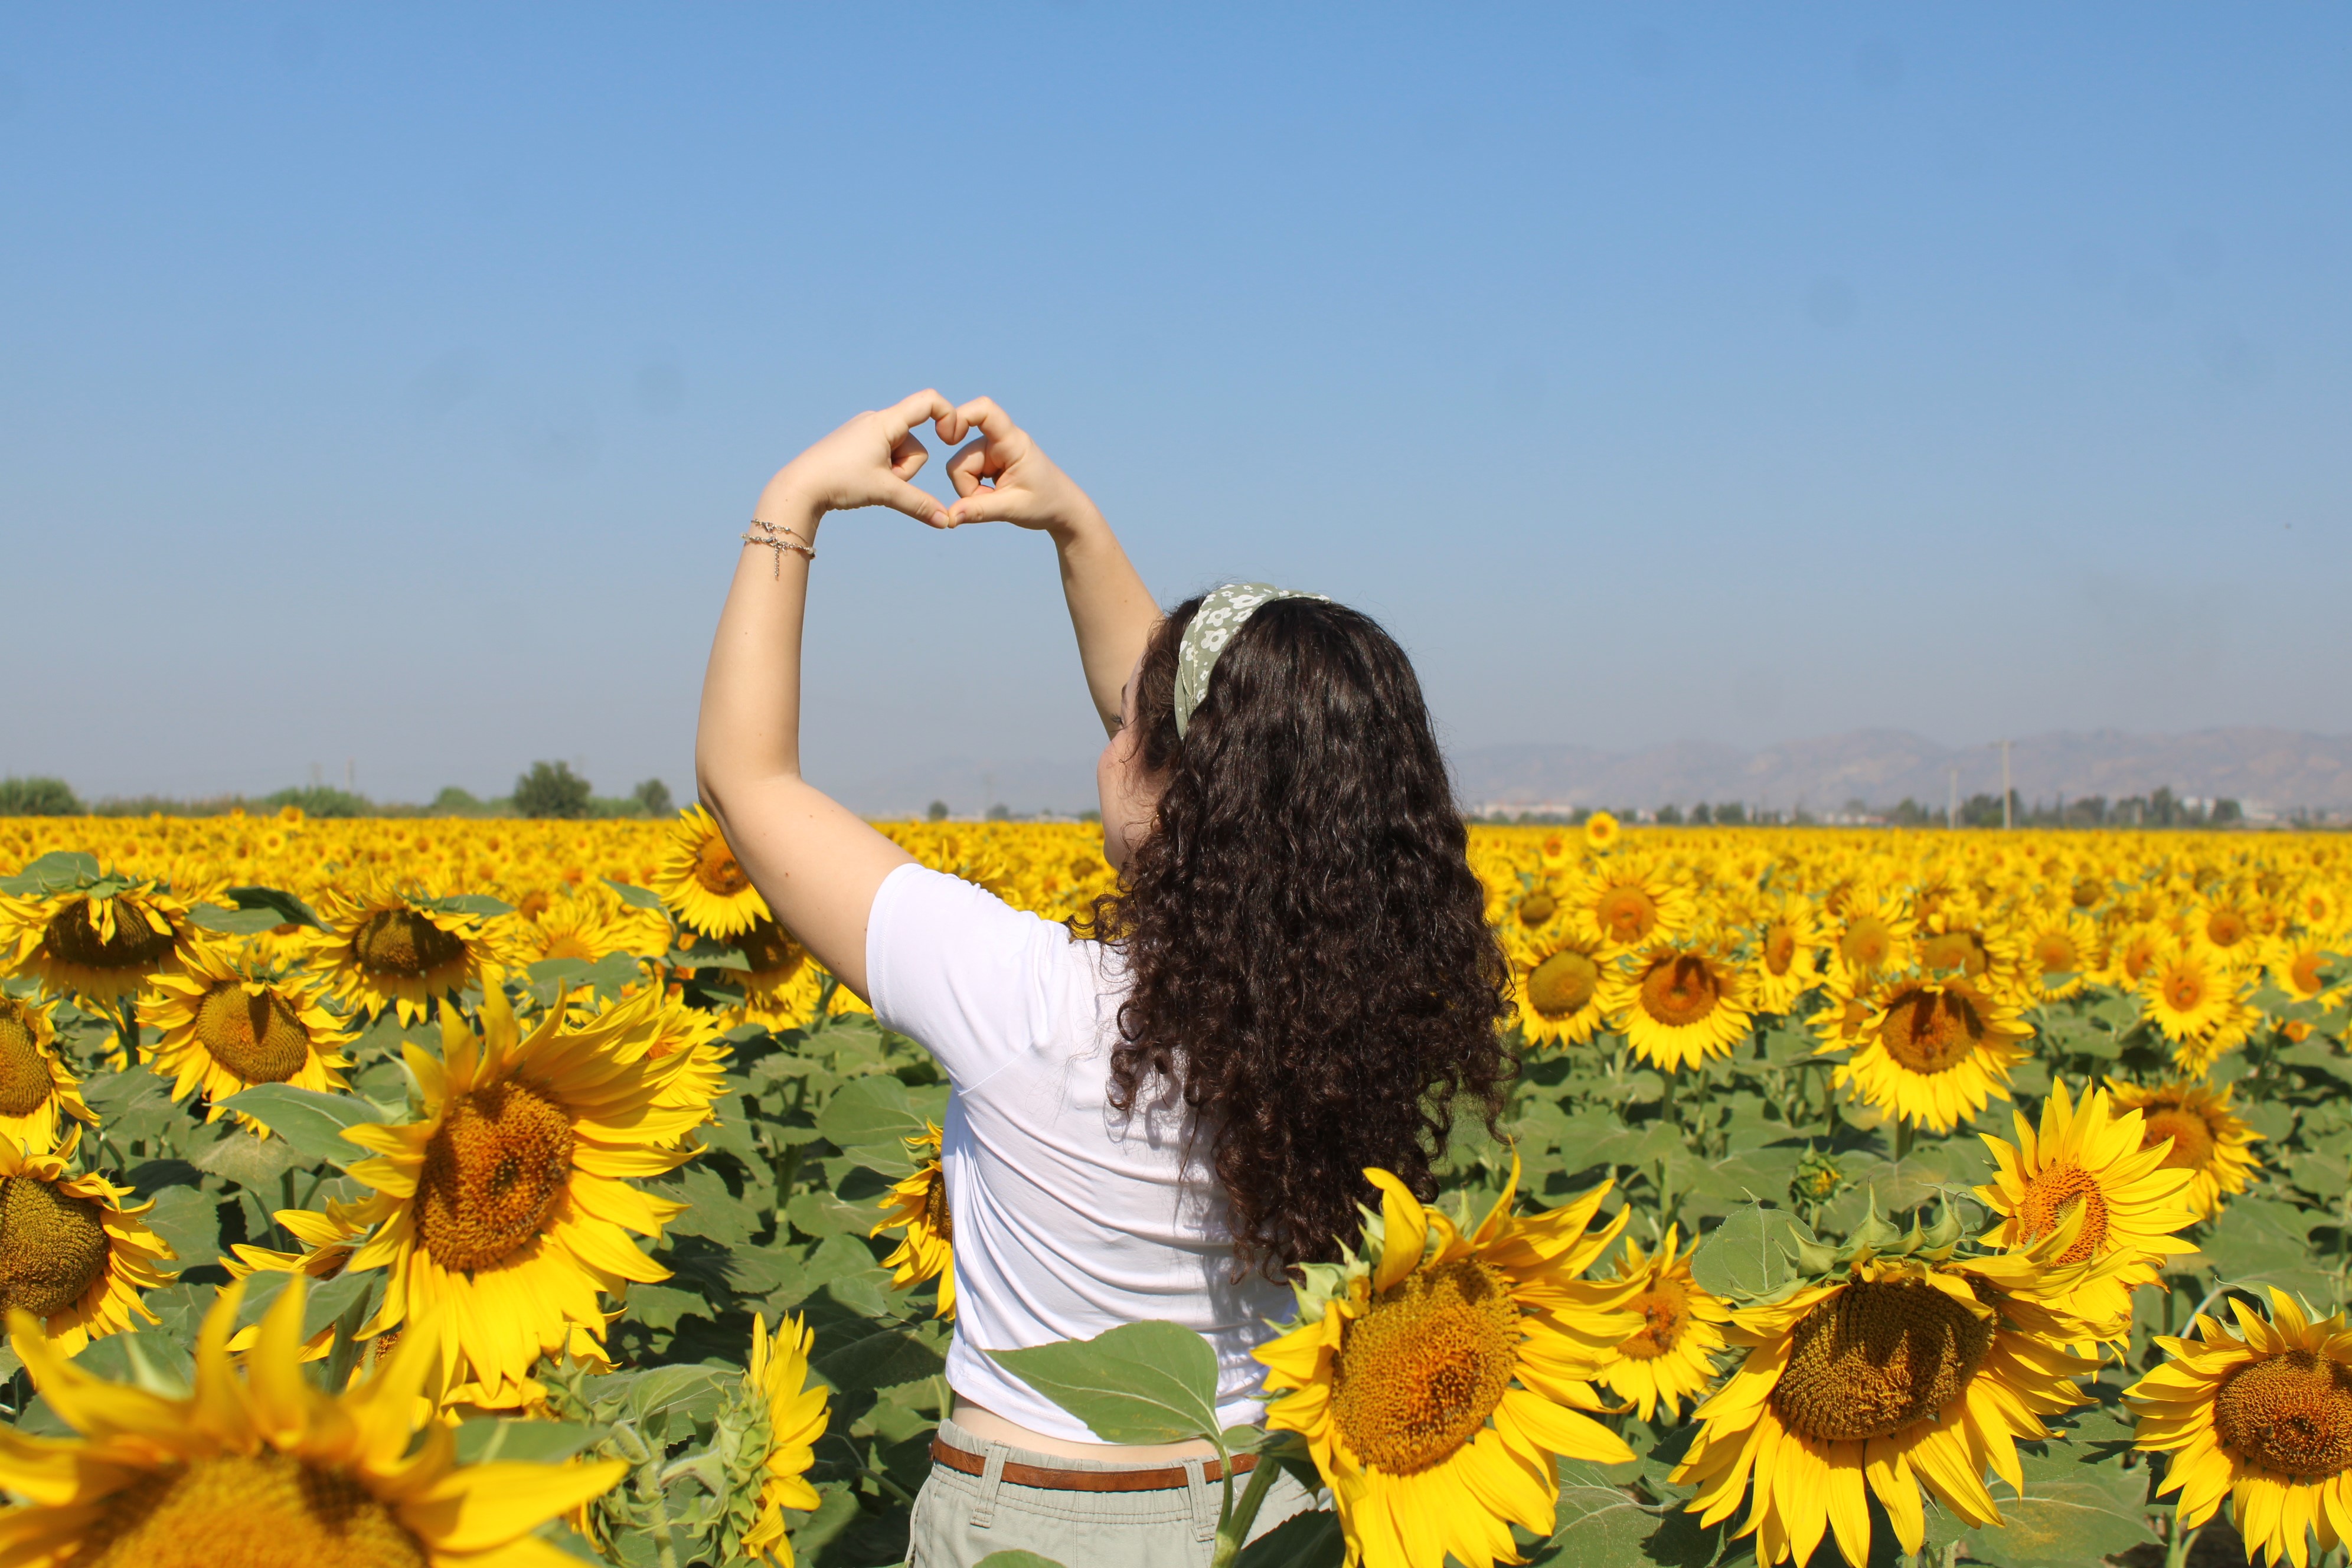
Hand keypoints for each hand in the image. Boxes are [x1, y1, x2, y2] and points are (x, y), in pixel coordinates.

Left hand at [757, 390, 958, 528]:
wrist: (800, 486)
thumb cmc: (840, 481)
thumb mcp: (885, 493)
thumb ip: (919, 505)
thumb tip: (946, 521)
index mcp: (885, 422)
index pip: (928, 402)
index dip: (948, 416)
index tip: (950, 439)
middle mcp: (875, 420)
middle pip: (915, 444)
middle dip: (906, 468)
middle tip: (881, 480)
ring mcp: (865, 431)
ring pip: (899, 453)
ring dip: (893, 473)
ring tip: (867, 480)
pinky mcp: (857, 443)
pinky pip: (884, 455)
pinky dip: (881, 471)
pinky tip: (861, 479)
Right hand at [939, 398, 1102, 534]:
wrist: (1062, 508)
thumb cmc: (1045, 504)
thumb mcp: (1012, 509)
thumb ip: (979, 510)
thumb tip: (949, 517)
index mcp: (1013, 442)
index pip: (985, 410)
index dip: (960, 417)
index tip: (948, 438)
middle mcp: (1000, 441)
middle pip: (961, 459)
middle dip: (968, 486)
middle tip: (993, 501)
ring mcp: (993, 451)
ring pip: (960, 469)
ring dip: (972, 490)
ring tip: (997, 499)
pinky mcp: (989, 462)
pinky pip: (966, 474)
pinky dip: (975, 489)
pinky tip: (994, 495)